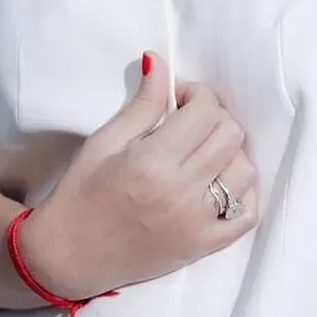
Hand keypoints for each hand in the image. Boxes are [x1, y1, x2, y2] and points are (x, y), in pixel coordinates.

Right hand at [20, 51, 259, 298]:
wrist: (69, 255)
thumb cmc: (81, 194)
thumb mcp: (105, 142)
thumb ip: (142, 104)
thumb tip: (160, 61)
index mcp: (153, 162)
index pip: (205, 111)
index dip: (196, 94)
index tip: (178, 99)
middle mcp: (181, 192)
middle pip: (231, 135)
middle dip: (214, 118)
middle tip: (189, 123)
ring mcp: (197, 223)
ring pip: (245, 171)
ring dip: (229, 153)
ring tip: (202, 154)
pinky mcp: (204, 246)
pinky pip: (248, 216)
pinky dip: (244, 194)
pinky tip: (222, 183)